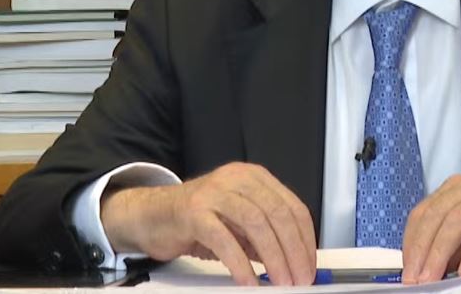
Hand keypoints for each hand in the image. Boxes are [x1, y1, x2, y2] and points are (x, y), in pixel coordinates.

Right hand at [100, 163, 316, 285]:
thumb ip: (263, 237)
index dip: (305, 239)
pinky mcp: (194, 212)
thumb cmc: (196, 220)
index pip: (292, 206)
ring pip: (257, 223)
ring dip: (274, 258)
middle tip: (299, 278)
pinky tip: (249, 282)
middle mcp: (237, 179)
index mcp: (253, 178)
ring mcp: (215, 193)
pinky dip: (241, 264)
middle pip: (278, 213)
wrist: (151, 215)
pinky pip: (225, 239)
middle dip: (294, 250)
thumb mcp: (237, 225)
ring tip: (281, 282)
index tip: (309, 265)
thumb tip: (293, 262)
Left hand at [401, 171, 460, 283]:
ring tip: (432, 278)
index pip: (424, 212)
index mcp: (457, 189)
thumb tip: (422, 270)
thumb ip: (451, 249)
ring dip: (440, 253)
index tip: (405, 270)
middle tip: (415, 279)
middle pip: (436, 215)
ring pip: (456, 219)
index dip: (411, 242)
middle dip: (421, 250)